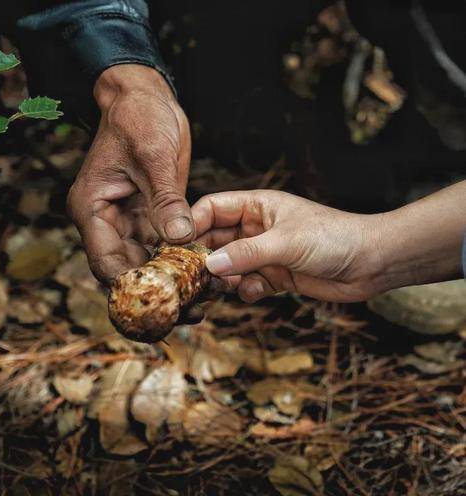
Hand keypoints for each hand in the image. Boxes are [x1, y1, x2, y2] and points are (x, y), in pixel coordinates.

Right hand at [67, 64, 192, 282]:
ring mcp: (127, 221)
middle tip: (187, 310)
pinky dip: (178, 261)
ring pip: (144, 263)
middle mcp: (105, 220)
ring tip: (200, 298)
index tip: (160, 303)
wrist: (146, 99)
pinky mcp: (148, 216)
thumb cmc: (139, 118)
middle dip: (153, 290)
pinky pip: (161, 247)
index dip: (130, 284)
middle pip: (125, 269)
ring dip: (169, 280)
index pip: (105, 260)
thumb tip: (180, 239)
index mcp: (92, 208)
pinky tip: (200, 274)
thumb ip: (166, 200)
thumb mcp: (153, 156)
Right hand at [192, 190, 386, 302]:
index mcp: (256, 206)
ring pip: (227, 265)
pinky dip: (245, 290)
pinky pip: (246, 284)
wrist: (371, 263)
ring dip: (223, 277)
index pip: (211, 208)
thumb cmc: (334, 238)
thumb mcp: (286, 242)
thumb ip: (247, 254)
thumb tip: (209, 265)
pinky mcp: (274, 276)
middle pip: (214, 239)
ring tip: (224, 286)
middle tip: (191, 275)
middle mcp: (255, 228)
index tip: (176, 245)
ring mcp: (263, 253)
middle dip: (204, 257)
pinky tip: (256, 291)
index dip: (192, 224)